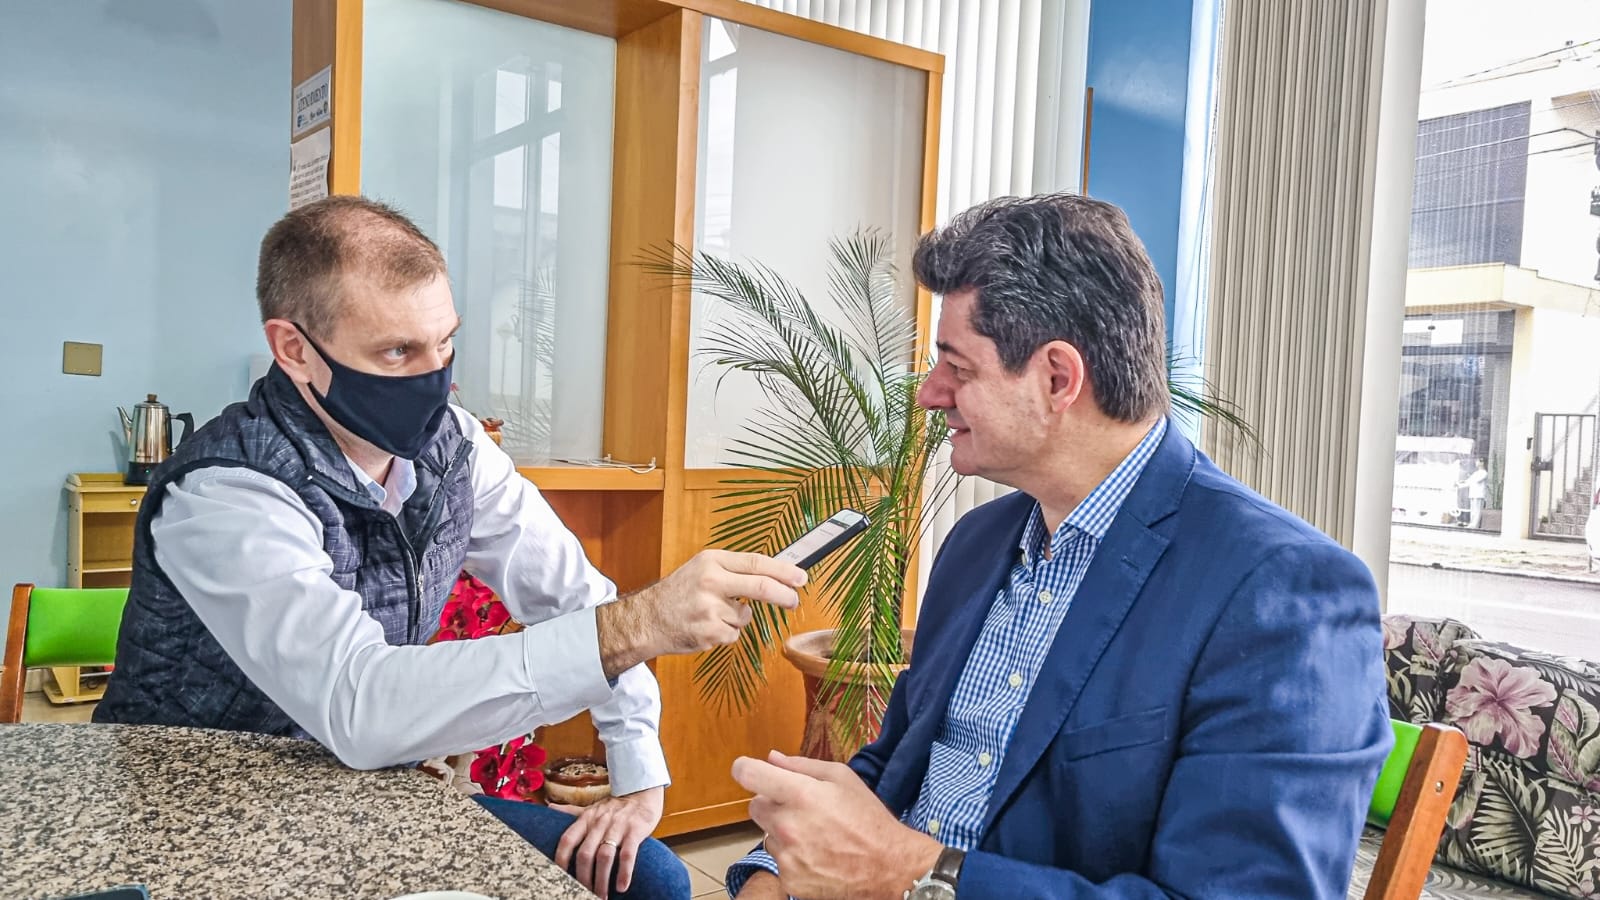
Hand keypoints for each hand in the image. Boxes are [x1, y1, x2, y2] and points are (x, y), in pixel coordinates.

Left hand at [553, 786, 664, 898]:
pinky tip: (622, 887)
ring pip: (604, 856)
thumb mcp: (592, 807)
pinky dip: (624, 872)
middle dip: (583, 878)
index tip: (560, 877)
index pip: (567, 840)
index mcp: (586, 818)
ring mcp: (618, 826)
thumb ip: (572, 811)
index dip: (561, 859)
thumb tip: (549, 806)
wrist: (643, 791)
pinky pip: (628, 854)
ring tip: (601, 896)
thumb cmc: (615, 805)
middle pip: (585, 854)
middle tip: (584, 894)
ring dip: (601, 880)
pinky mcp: (636, 830)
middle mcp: (600, 822)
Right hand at [598, 550, 806, 676]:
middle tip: (794, 601)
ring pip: (745, 617)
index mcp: (711, 561)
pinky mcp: (709, 632)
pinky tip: (705, 627)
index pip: (756, 562)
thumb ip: (734, 571)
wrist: (647, 619)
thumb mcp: (703, 569)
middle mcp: (711, 581)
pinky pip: (733, 635)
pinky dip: (725, 634)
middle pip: (761, 588)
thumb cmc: (679, 593)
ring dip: (737, 619)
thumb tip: (775, 577)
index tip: (801, 577)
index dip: (783, 571)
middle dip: (784, 595)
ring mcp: (709, 608)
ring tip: (711, 614)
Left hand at [732, 750, 941, 899]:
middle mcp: (787, 825)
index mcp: (799, 795)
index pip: (749, 775)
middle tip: (801, 808)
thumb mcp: (842, 778)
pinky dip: (793, 858)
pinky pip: (779, 861)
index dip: (744, 768)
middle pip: (755, 806)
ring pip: (768, 836)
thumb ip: (802, 766)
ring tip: (816, 836)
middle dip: (773, 804)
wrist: (889, 867)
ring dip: (783, 833)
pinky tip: (818, 855)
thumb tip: (772, 758)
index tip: (747, 770)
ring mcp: (786, 856)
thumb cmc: (868, 819)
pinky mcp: (789, 880)